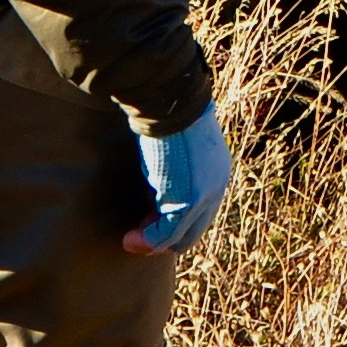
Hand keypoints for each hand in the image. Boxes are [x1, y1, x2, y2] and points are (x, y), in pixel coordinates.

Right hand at [128, 105, 232, 254]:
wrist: (171, 102)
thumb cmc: (167, 112)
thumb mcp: (172, 142)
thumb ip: (170, 165)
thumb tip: (153, 176)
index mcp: (216, 171)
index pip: (200, 209)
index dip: (174, 221)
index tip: (148, 220)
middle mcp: (216, 186)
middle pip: (194, 228)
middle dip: (164, 238)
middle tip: (138, 239)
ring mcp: (204, 196)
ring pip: (180, 235)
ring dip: (153, 244)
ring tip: (131, 243)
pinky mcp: (187, 202)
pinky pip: (166, 233)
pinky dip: (147, 241)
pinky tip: (130, 240)